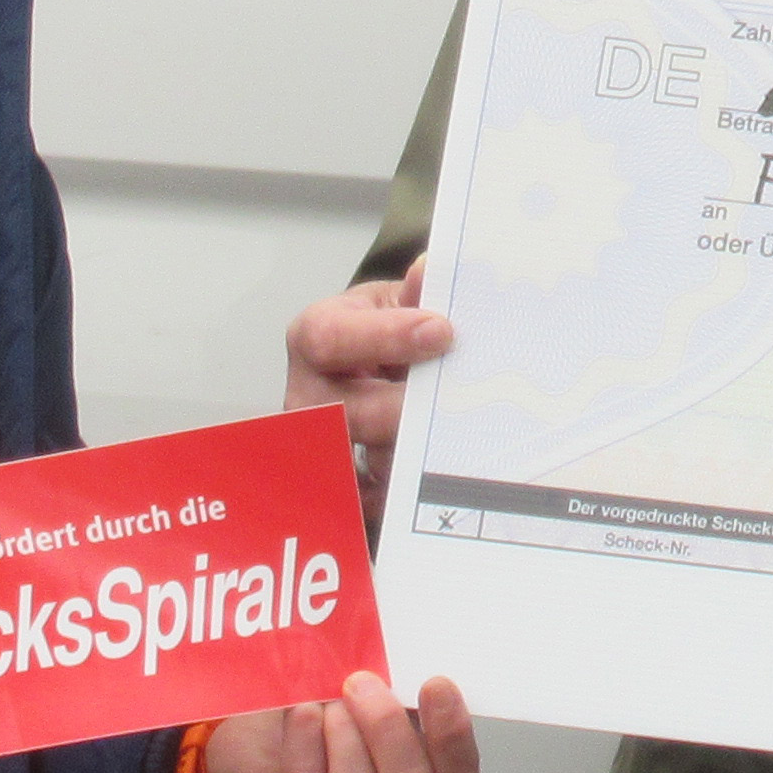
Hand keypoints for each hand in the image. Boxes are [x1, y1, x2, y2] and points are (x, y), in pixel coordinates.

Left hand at [203, 672, 482, 772]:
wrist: (263, 744)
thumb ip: (400, 689)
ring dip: (345, 738)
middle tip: (361, 682)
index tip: (435, 682)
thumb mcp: (377, 703)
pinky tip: (303, 710)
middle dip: (387, 730)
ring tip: (330, 701)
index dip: (452, 733)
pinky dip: (306, 740)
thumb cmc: (334, 716)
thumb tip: (407, 654)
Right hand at [287, 263, 449, 505]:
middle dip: (405, 409)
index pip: (332, 338)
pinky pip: (376, 501)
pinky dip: (410, 494)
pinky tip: (450, 481)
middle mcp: (308, 395)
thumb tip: (428, 271)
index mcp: (315, 337)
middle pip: (348, 412)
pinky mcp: (349, 486)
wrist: (378, 367)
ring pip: (367, 459)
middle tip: (457, 402)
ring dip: (415, 454)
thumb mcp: (397, 301)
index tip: (441, 331)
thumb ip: (415, 294)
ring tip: (464, 441)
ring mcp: (325, 445)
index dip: (385, 336)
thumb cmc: (385, 330)